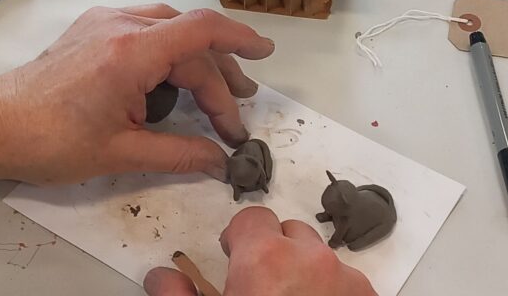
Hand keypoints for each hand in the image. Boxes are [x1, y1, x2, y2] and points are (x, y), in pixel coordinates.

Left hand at [0, 5, 273, 185]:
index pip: (201, 32)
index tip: (264, 56)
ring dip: (196, 55)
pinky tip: (173, 73)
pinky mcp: (94, 26)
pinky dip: (170, 46)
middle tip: (240, 104)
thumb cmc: (54, 141)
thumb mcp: (122, 154)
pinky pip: (145, 24)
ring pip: (169, 25)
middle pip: (189, 36)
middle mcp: (122, 25)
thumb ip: (179, 153)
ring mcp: (106, 21)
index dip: (239, 40)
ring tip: (216, 89)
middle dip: (220, 71)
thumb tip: (220, 159)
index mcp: (132, 52)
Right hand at [144, 207, 376, 295]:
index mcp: (266, 259)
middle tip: (259, 292)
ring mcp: (345, 281)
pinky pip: (346, 283)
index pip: (252, 218)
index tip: (232, 260)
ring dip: (305, 275)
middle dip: (275, 254)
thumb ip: (179, 295)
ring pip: (321, 259)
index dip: (239, 239)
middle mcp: (311, 259)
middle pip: (290, 234)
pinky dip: (331, 294)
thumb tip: (162, 278)